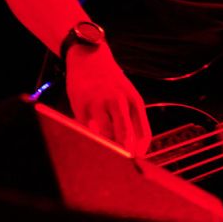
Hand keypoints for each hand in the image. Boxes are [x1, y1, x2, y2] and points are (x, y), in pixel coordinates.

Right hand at [63, 43, 152, 157]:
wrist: (88, 58)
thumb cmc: (111, 83)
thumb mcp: (128, 96)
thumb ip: (132, 121)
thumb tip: (135, 150)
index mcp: (134, 100)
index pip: (143, 135)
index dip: (139, 153)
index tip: (135, 162)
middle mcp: (117, 100)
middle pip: (124, 136)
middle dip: (124, 153)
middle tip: (121, 163)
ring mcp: (98, 103)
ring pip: (104, 135)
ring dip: (105, 145)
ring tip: (104, 148)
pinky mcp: (80, 105)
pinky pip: (86, 129)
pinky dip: (90, 134)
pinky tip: (90, 130)